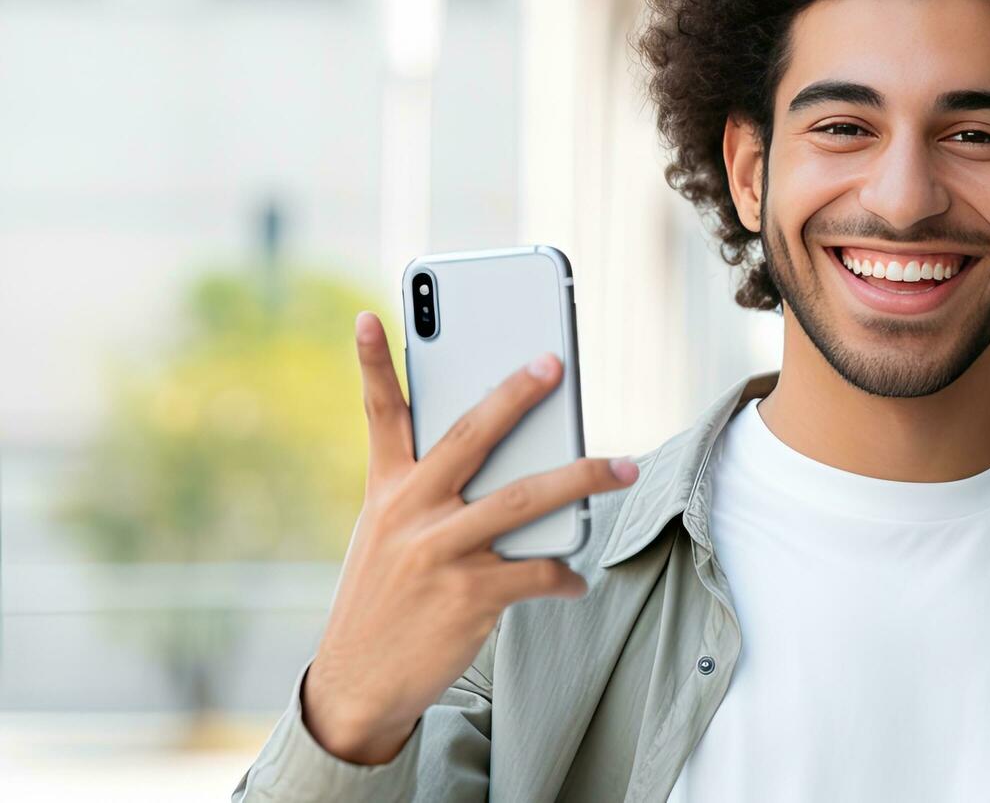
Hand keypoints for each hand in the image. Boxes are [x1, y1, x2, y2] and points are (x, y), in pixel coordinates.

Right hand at [300, 311, 637, 764]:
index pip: (379, 415)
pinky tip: (575, 579)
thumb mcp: (388, 536)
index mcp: (387, 490)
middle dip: (516, 395)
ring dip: (583, 479)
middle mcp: (410, 513)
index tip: (371, 313)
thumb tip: (514, 463)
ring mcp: (439, 553)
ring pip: (524, 499)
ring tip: (624, 468)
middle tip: (554, 363)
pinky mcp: (469, 596)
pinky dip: (565, 575)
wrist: (358, 684)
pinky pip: (537, 572)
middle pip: (470, 436)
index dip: (372, 362)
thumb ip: (433, 493)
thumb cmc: (387, 598)